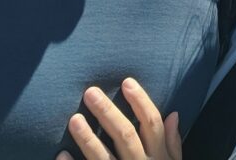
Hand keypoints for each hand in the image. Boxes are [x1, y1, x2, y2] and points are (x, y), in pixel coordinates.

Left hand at [56, 79, 181, 159]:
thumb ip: (173, 144)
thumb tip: (174, 115)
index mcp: (159, 158)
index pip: (152, 124)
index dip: (140, 102)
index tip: (126, 82)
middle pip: (125, 135)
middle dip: (108, 112)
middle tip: (90, 92)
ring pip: (103, 157)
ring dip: (87, 138)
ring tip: (73, 119)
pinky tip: (61, 155)